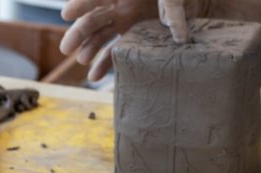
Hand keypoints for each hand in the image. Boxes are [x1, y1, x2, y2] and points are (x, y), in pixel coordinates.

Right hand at [59, 0, 206, 80]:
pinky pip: (114, 51)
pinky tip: (94, 76)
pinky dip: (104, 64)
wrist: (193, 0)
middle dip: (78, 33)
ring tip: (83, 60)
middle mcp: (119, 6)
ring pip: (100, 37)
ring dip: (89, 49)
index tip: (66, 14)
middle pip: (93, 20)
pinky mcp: (132, 37)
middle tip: (67, 48)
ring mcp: (124, 22)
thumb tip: (179, 36)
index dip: (81, 4)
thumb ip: (173, 10)